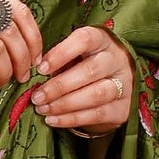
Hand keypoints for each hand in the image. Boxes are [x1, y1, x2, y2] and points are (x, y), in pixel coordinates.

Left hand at [30, 23, 132, 137]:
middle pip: (90, 71)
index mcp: (102, 41)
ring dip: (64, 104)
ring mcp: (124, 85)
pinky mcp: (122, 109)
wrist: (112, 92)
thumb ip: (57, 63)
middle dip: (59, 86)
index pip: (85, 39)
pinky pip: (96, 115)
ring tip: (43, 109)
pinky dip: (71, 119)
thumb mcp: (73, 58)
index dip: (61, 53)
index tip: (41, 68)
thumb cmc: (84, 68)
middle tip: (37, 96)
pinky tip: (53, 120)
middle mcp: (117, 60)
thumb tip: (33, 77)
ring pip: (96, 94)